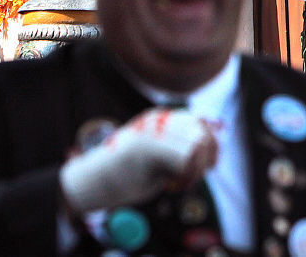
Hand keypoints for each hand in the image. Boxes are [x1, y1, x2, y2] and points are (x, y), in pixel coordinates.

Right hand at [60, 108, 216, 214]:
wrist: (92, 181)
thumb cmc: (127, 172)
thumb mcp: (156, 153)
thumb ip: (178, 145)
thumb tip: (211, 146)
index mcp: (161, 118)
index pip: (200, 124)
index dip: (212, 144)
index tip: (212, 164)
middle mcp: (158, 121)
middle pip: (201, 133)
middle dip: (207, 157)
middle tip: (195, 178)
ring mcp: (152, 132)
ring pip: (196, 146)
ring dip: (197, 169)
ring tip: (184, 184)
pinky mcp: (147, 148)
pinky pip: (184, 159)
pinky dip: (189, 176)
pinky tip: (178, 187)